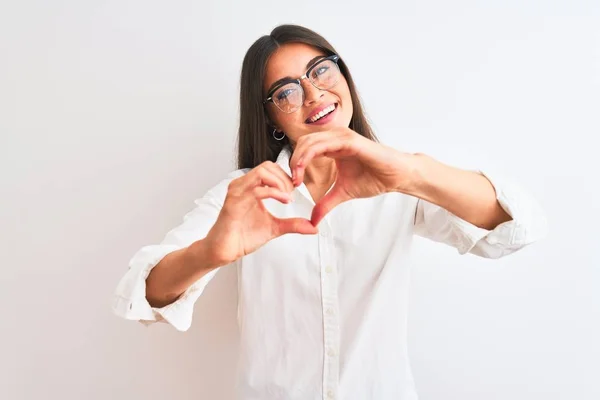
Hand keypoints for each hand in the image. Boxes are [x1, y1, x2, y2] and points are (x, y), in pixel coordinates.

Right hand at [205, 161, 317, 263]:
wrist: (223, 251)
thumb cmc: (242, 236)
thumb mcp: (274, 228)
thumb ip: (292, 224)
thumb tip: (313, 227)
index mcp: (250, 187)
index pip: (270, 168)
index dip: (286, 176)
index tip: (296, 189)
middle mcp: (242, 186)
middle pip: (267, 166)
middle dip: (284, 178)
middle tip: (293, 193)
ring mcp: (237, 192)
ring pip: (261, 173)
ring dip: (280, 183)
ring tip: (288, 197)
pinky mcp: (234, 203)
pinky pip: (256, 190)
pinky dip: (274, 193)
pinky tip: (284, 200)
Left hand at [290, 127, 417, 225]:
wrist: (396, 177)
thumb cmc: (375, 178)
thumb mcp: (342, 193)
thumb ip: (325, 204)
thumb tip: (313, 220)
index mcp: (332, 146)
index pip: (305, 148)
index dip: (294, 164)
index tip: (293, 183)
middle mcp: (335, 138)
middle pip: (302, 143)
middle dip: (292, 162)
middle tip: (292, 181)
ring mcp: (341, 137)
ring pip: (308, 142)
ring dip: (297, 159)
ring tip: (296, 178)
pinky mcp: (348, 141)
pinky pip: (321, 145)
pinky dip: (308, 156)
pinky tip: (303, 170)